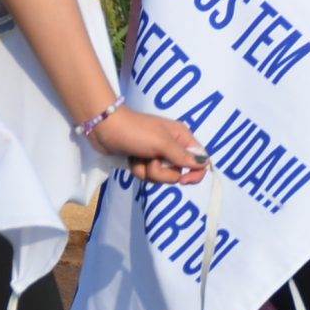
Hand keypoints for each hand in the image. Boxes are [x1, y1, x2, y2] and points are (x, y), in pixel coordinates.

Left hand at [93, 107, 207, 185]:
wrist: (105, 129)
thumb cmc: (136, 131)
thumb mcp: (162, 143)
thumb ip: (182, 155)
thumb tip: (205, 163)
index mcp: (182, 137)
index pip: (200, 159)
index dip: (195, 173)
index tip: (183, 180)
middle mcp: (173, 146)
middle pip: (178, 172)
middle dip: (162, 172)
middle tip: (151, 160)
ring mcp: (157, 155)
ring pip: (161, 177)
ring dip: (147, 171)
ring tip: (138, 158)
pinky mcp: (144, 161)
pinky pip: (148, 176)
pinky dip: (138, 170)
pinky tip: (132, 160)